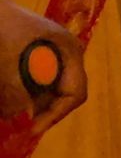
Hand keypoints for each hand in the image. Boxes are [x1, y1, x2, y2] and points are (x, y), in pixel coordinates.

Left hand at [0, 0, 85, 138]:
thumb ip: (18, 90)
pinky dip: (21, 93)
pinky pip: (35, 85)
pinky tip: (6, 90)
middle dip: (38, 110)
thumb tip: (23, 115)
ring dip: (27, 102)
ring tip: (6, 105)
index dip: (56, 114)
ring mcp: (54, 57)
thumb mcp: (10, 61)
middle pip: (61, 95)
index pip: (76, 93)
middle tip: (15, 121)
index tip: (31, 128)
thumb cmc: (6, 30)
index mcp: (69, 53)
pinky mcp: (39, 59)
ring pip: (46, 92)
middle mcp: (67, 57)